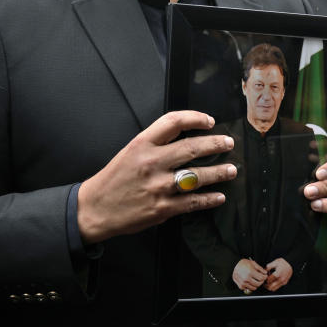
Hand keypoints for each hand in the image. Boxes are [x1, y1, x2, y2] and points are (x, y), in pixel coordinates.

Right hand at [77, 111, 236, 243]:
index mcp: (142, 144)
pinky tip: (218, 196)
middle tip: (228, 143)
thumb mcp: (130, 151)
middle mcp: (152, 163)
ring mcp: (159, 187)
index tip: (209, 121)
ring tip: (231, 170)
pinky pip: (193, 202)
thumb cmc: (113, 180)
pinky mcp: (162, 208)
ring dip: (219, 172)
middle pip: (192, 148)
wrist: (95, 208)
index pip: (174, 122)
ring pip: (198, 176)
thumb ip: (155, 143)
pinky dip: (209, 199)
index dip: (195, 118)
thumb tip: (185, 137)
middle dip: (216, 144)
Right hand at [232, 257, 267, 291]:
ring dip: (256, 284)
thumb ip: (260, 268)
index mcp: (250, 272)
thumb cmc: (243, 263)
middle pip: (258, 284)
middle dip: (261, 281)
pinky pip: (248, 289)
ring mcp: (243, 283)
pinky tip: (250, 281)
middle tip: (261, 278)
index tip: (265, 276)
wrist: (234, 265)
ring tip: (255, 280)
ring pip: (254, 288)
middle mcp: (246, 278)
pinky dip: (250, 286)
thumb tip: (265, 273)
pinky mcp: (241, 286)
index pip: (261, 278)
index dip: (264, 277)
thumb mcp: (252, 263)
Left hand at [264, 257, 292, 291]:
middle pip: (270, 287)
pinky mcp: (284, 283)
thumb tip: (263, 271)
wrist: (290, 263)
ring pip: (273, 289)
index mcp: (278, 274)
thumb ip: (268, 267)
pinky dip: (273, 286)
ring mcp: (283, 282)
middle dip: (265, 285)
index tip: (263, 277)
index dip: (264, 279)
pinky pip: (277, 287)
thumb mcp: (274, 262)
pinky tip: (272, 282)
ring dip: (269, 287)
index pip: (268, 280)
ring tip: (267, 282)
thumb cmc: (282, 262)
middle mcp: (281, 279)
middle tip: (263, 281)